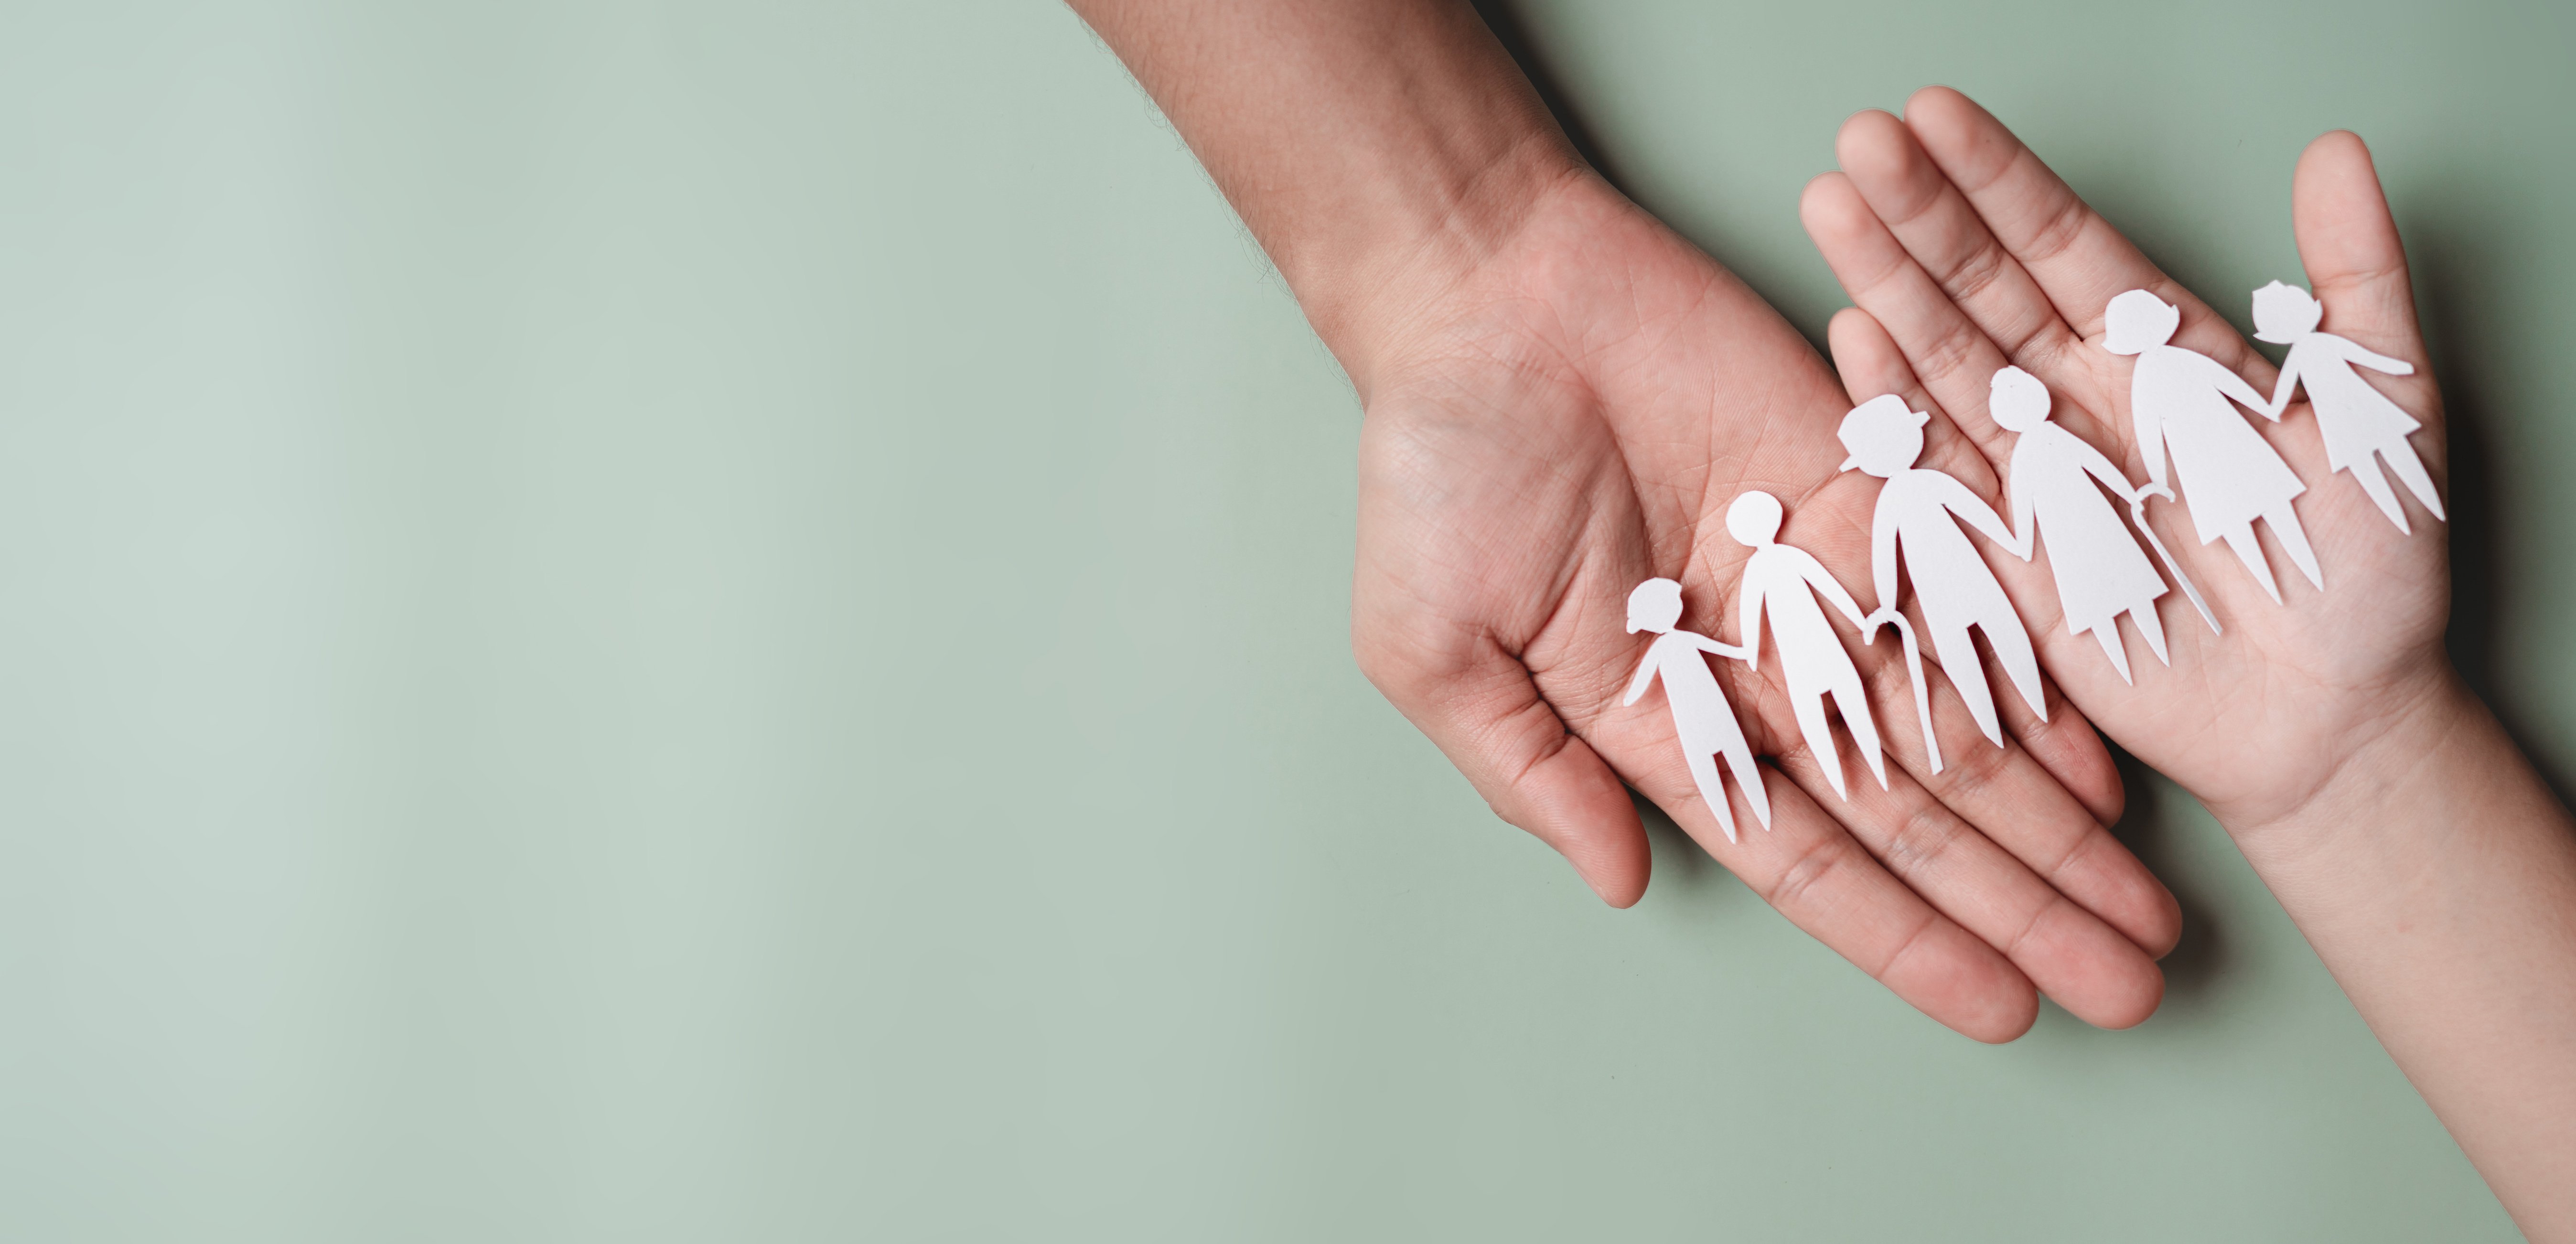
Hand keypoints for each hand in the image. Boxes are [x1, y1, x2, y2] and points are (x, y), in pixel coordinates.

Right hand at [1350, 168, 2176, 1038]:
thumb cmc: (1433, 466)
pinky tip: (2113, 757)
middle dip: (2020, 905)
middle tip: (2126, 986)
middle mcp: (1763, 667)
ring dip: (2058, 820)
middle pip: (1916, 810)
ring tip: (2145, 906)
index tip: (2001, 1007)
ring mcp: (1823, 579)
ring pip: (1965, 721)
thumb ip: (1528, 768)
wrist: (1488, 292)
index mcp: (1662, 720)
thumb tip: (1620, 883)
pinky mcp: (1867, 482)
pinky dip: (2043, 672)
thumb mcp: (1432, 645)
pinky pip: (1975, 589)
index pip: (1808, 855)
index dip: (1905, 936)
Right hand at [1800, 88, 2450, 834]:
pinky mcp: (2004, 553)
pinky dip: (1892, 406)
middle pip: (1985, 285)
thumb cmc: (2373, 567)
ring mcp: (2035, 472)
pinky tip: (1853, 333)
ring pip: (1945, 358)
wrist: (2335, 712)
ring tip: (1832, 204)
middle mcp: (2083, 398)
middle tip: (1861, 135)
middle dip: (1921, 210)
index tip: (1938, 111)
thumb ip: (2355, 280)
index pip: (2063, 242)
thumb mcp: (2385, 405)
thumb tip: (2338, 151)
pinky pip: (1937, 470)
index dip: (2001, 179)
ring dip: (1887, 282)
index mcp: (2160, 351)